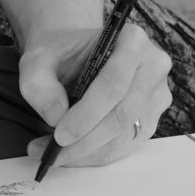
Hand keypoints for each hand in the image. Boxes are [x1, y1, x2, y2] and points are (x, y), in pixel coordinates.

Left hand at [18, 21, 172, 167]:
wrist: (74, 55)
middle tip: (54, 153)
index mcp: (131, 40)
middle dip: (86, 140)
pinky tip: (71, 155)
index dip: (86, 114)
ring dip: (88, 152)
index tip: (59, 135)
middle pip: (123, 114)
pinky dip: (96, 155)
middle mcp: (152, 66)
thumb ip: (40, 84)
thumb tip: (56, 116)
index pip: (113, 84)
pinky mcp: (151, 119)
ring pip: (125, 136)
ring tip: (52, 156)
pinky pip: (126, 146)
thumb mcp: (38, 59)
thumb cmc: (59, 54)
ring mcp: (156, 95)